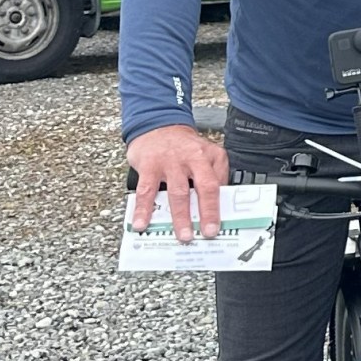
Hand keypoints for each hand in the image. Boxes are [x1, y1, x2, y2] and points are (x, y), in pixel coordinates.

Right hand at [127, 124, 229, 243]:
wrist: (157, 126)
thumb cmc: (184, 147)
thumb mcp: (207, 153)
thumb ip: (214, 174)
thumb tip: (219, 202)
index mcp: (208, 157)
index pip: (216, 184)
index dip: (217, 206)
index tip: (217, 225)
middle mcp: (191, 159)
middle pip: (200, 188)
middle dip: (203, 214)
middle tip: (204, 233)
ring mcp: (169, 162)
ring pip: (176, 192)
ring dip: (178, 216)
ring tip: (181, 234)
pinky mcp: (148, 166)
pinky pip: (146, 191)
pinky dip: (143, 209)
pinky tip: (141, 223)